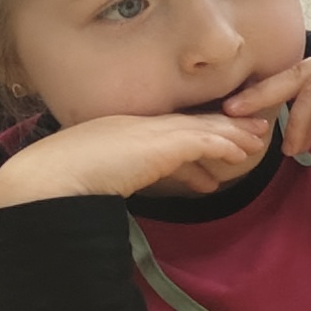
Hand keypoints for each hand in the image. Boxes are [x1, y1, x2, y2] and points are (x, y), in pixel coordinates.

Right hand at [0, 107, 270, 208]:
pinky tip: (242, 154)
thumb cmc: (65, 181)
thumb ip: (121, 177)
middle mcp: (140, 124)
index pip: (168, 133)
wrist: (53, 175)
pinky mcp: (163, 143)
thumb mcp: (100, 175)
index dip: (197, 138)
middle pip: (192, 123)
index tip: (217, 148)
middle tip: (252, 134)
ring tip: (257, 143)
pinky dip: (224, 146)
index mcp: (122, 130)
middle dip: (225, 130)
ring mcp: (151, 130)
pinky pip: (203, 141)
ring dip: (234, 136)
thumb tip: (131, 187)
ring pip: (204, 128)